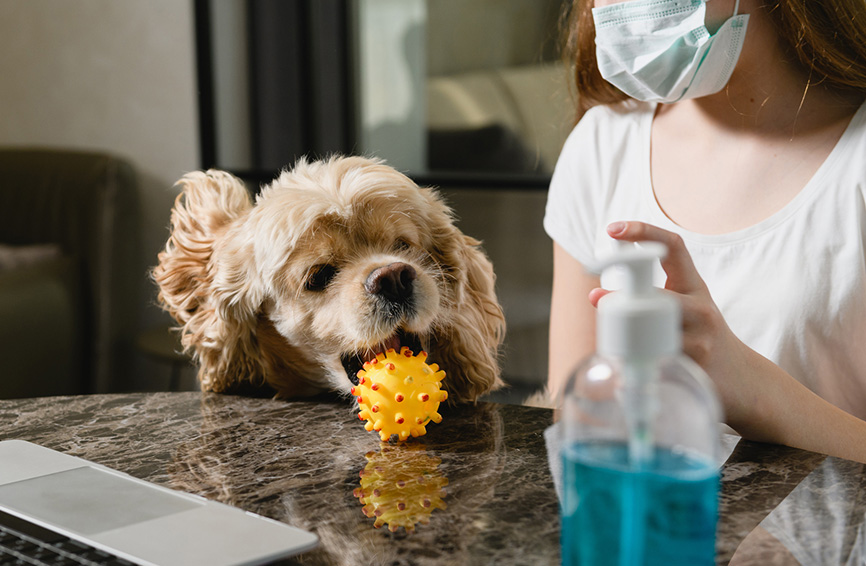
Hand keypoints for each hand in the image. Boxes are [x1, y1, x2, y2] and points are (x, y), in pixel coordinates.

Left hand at [589, 221, 753, 426]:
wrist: (739, 377)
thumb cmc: (699, 336)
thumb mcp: (683, 307)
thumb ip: (649, 296)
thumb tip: (595, 295)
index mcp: (693, 285)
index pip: (673, 247)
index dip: (644, 232)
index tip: (613, 229)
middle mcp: (702, 307)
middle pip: (659, 294)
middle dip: (625, 298)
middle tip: (596, 298)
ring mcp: (702, 337)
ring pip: (655, 328)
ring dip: (627, 334)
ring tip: (611, 339)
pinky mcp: (696, 365)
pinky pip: (658, 358)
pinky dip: (637, 361)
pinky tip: (627, 372)